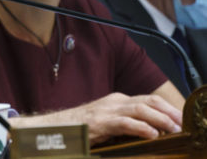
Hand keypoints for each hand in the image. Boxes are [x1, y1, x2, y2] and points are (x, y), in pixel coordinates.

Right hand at [9, 92, 181, 144]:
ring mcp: (106, 110)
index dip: (165, 107)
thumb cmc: (79, 127)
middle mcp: (113, 101)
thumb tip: (147, 130)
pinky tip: (151, 134)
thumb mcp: (105, 121)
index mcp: (115, 100)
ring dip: (159, 118)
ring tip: (172, 129)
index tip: (178, 118)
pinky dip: (140, 127)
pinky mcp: (99, 122)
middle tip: (180, 123)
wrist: (53, 127)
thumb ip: (123, 121)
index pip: (147, 99)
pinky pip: (124, 122)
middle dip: (167, 111)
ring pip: (139, 109)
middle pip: (147, 101)